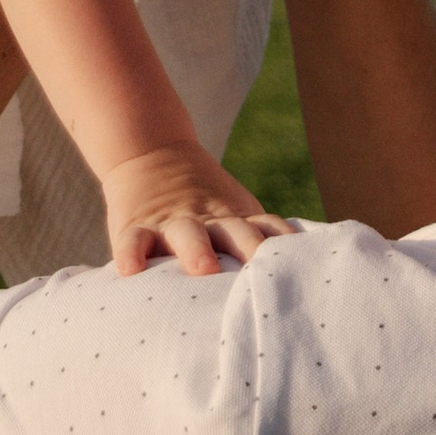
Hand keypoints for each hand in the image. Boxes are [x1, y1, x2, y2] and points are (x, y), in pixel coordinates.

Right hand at [100, 143, 290, 278]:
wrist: (152, 153)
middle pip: (234, 231)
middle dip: (248, 248)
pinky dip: (131, 254)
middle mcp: (209, 220)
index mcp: (237, 220)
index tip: (303, 271)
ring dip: (196, 250)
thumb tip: (305, 281)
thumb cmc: (206, 204)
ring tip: (204, 268)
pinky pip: (133, 241)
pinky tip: (130, 270)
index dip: (284, 249)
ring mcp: (172, 222)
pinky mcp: (136, 226)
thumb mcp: (237, 213)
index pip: (267, 231)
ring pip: (186, 233)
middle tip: (261, 271)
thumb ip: (261, 242)